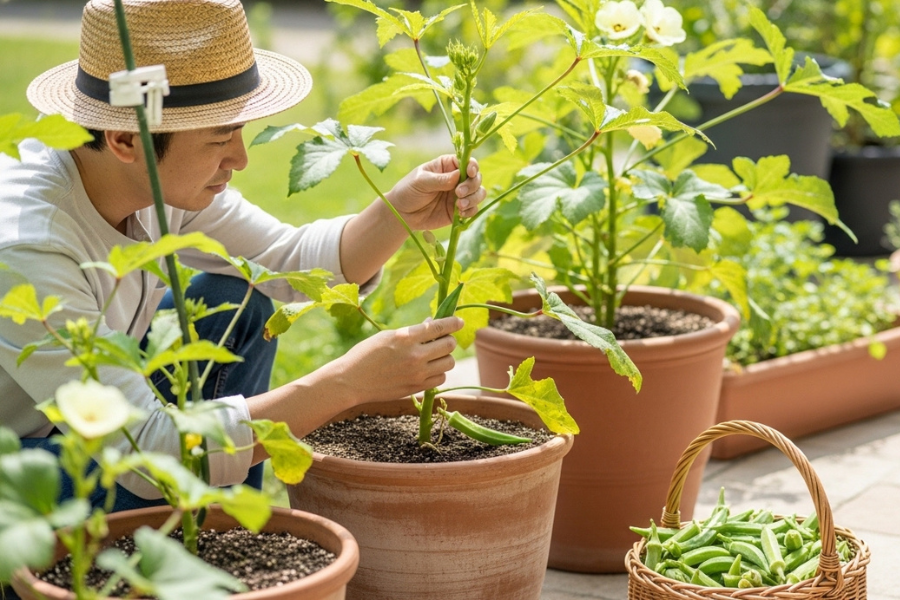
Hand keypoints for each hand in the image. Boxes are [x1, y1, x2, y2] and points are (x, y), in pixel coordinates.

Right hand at [336, 316, 462, 402]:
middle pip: (449, 345)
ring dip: (445, 357)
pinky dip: (438, 372)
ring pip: (449, 362)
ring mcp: (417, 373)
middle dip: (448, 340)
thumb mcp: (388, 336)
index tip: (459, 322)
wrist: (351, 381)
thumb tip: (432, 324)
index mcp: (405, 337)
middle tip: (442, 340)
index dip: (454, 323)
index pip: (439, 327)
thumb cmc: (366, 354)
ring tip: (434, 355)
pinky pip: (441, 378)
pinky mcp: (417, 387)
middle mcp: (414, 355)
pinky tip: (428, 368)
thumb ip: (412, 331)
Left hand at [385, 155, 486, 230]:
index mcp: (447, 166)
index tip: (470, 173)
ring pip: (478, 193)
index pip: (467, 162)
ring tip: (459, 205)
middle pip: (476, 178)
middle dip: (472, 185)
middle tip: (458, 193)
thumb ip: (439, 179)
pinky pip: (472, 210)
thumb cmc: (408, 191)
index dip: (472, 166)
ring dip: (474, 199)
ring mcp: (459, 195)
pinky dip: (470, 211)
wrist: (402, 214)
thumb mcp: (420, 182)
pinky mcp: (459, 210)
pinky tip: (460, 214)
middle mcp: (457, 179)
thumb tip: (458, 175)